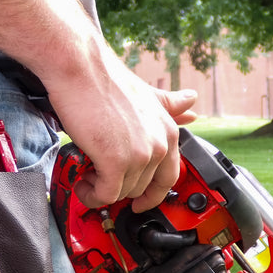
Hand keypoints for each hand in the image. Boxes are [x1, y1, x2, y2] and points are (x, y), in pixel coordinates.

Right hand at [45, 50, 196, 211]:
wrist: (81, 70)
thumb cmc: (105, 81)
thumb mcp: (146, 94)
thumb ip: (169, 105)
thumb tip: (192, 103)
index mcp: (168, 132)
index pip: (168, 178)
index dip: (151, 194)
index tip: (138, 202)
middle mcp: (159, 146)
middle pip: (139, 188)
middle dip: (117, 187)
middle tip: (97, 176)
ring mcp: (139, 156)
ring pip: (121, 193)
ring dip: (100, 191)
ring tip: (86, 175)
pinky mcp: (116, 163)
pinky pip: (106, 195)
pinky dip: (91, 195)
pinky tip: (82, 183)